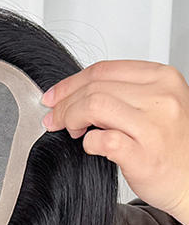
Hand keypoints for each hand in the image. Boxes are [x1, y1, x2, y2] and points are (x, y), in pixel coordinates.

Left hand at [42, 60, 188, 224]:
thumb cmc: (170, 145)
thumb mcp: (156, 106)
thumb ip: (123, 95)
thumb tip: (76, 94)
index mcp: (163, 78)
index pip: (104, 70)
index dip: (70, 83)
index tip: (54, 97)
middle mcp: (161, 98)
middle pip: (95, 88)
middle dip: (65, 104)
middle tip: (54, 119)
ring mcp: (153, 126)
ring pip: (95, 106)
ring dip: (72, 118)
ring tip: (72, 131)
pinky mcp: (144, 154)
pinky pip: (102, 140)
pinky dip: (88, 142)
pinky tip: (91, 146)